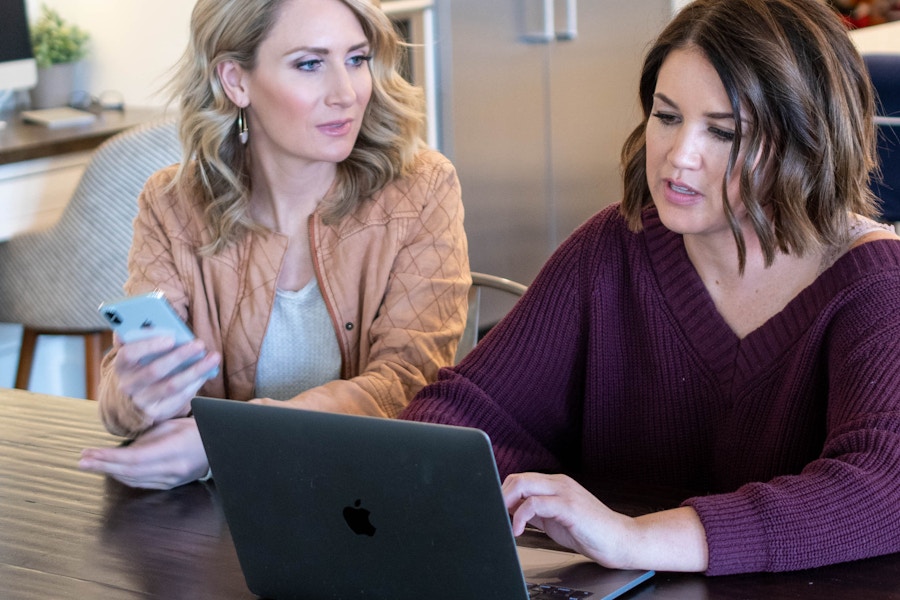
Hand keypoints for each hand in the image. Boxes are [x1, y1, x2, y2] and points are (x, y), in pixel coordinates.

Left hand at [79, 417, 209, 489]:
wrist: (219, 446)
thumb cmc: (197, 428)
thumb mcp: (172, 425)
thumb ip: (147, 437)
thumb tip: (122, 446)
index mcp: (175, 449)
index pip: (134, 458)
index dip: (109, 457)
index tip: (89, 453)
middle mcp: (173, 469)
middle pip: (130, 471)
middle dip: (103, 466)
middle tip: (82, 460)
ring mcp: (171, 479)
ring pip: (133, 479)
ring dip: (109, 472)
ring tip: (91, 464)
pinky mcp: (170, 485)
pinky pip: (141, 483)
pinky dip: (123, 476)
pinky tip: (111, 470)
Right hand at [112, 334, 220, 425]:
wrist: (130, 399)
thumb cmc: (139, 367)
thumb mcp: (135, 352)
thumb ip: (140, 337)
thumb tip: (150, 322)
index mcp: (120, 366)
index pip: (128, 354)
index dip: (149, 346)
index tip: (170, 338)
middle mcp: (128, 385)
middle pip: (155, 370)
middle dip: (179, 356)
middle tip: (199, 344)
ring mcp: (142, 401)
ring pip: (172, 385)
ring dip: (195, 370)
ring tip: (213, 358)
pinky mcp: (156, 413)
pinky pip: (180, 398)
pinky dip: (195, 384)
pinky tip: (205, 373)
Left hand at [503, 472, 634, 567]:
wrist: (619, 541)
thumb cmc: (590, 532)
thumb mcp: (555, 519)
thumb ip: (536, 512)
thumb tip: (511, 511)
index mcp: (556, 484)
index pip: (521, 479)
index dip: (504, 492)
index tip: (496, 509)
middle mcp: (559, 483)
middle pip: (518, 478)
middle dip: (501, 496)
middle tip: (496, 515)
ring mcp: (564, 492)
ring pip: (524, 485)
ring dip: (507, 503)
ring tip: (505, 522)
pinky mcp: (569, 506)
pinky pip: (535, 504)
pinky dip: (520, 516)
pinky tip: (519, 530)